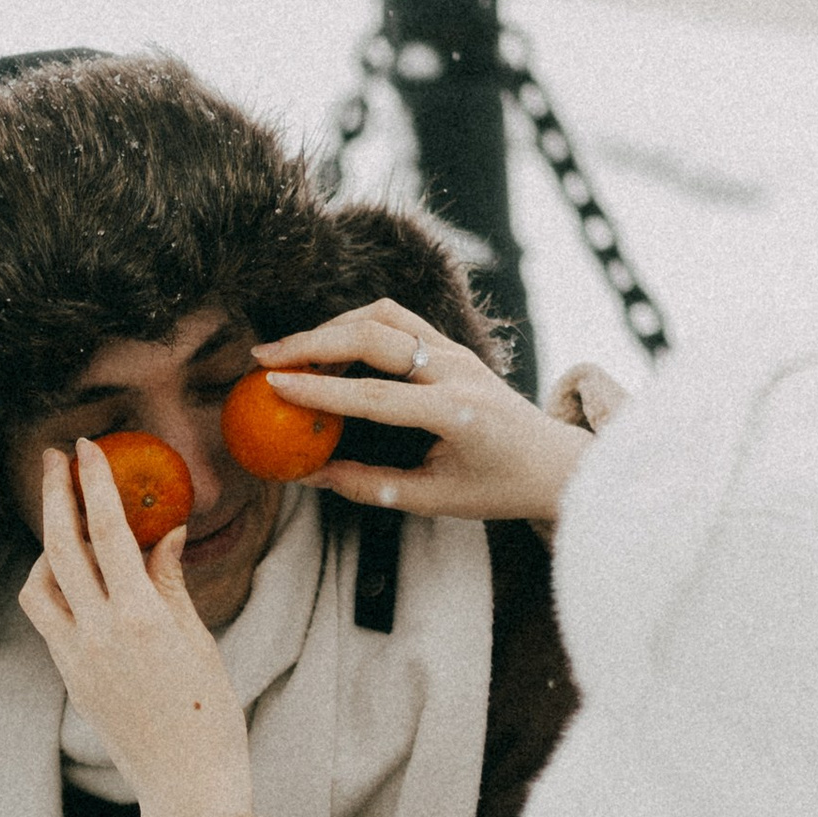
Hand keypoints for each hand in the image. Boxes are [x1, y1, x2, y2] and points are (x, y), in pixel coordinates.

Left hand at [18, 440, 255, 816]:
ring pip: (38, 584)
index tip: (86, 448)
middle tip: (54, 461)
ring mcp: (77, 658)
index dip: (94, 485)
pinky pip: (48, 618)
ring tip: (66, 527)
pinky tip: (74, 577)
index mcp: (140, 619)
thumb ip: (170, 582)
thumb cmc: (209, 715)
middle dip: (54, 496)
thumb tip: (163, 533)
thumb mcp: (198, 640)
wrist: (187, 784)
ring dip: (45, 547)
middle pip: (59, 547)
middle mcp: (99, 634)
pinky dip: (53, 587)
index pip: (108, 533)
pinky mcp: (69, 677)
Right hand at [252, 300, 588, 528]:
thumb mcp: (434, 500)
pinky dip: (356, 325)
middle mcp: (457, 371)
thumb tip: (310, 476)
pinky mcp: (452, 344)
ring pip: (383, 316)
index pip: (375, 396)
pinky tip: (327, 346)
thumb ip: (370, 486)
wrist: (554, 460)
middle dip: (312, 342)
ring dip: (331, 326)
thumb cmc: (497, 488)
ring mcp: (456, 351)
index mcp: (457, 413)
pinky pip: (398, 320)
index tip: (272, 386)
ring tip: (289, 352)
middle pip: (374, 336)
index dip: (320, 389)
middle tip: (263, 358)